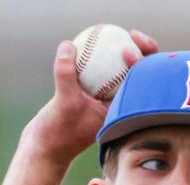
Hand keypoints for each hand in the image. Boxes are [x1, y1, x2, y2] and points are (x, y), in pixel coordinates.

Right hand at [26, 29, 158, 166]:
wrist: (45, 147)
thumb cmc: (58, 132)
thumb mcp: (63, 103)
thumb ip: (66, 74)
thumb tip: (69, 45)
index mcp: (124, 112)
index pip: (143, 84)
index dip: (144, 62)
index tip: (128, 49)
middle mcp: (120, 106)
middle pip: (140, 74)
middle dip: (143, 51)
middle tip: (132, 34)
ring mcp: (107, 100)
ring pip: (120, 70)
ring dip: (119, 50)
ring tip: (112, 32)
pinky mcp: (92, 94)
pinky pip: (99, 69)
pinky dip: (96, 56)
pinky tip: (86, 42)